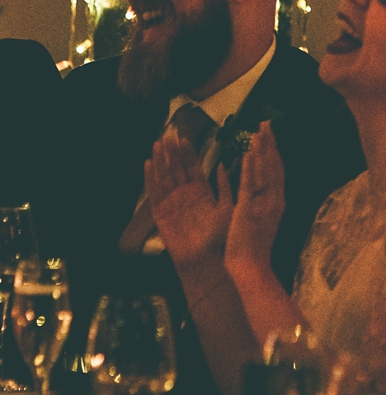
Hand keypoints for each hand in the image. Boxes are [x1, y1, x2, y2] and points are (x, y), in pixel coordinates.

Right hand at [146, 129, 232, 268]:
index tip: (184, 138)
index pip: (193, 167)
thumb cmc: (219, 237)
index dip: (188, 153)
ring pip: (164, 177)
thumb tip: (224, 164)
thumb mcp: (227, 207)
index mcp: (201, 191)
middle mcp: (185, 194)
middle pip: (177, 168)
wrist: (204, 260)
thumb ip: (225, 186)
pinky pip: (154, 193)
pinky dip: (150, 178)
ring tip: (157, 144)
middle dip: (172, 152)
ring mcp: (172, 203)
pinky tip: (148, 164)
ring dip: (160, 161)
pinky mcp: (161, 213)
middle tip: (168, 135)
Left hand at [225, 124, 286, 278]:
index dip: (274, 151)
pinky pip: (250, 184)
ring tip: (258, 131)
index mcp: (278, 201)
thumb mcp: (263, 219)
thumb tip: (263, 184)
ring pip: (264, 171)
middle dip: (270, 143)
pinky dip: (250, 167)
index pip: (278, 170)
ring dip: (261, 149)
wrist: (251, 267)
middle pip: (274, 165)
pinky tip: (248, 152)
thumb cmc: (253, 246)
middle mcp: (275, 199)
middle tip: (265, 123)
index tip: (270, 134)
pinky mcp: (248, 209)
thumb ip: (263, 201)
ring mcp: (263, 203)